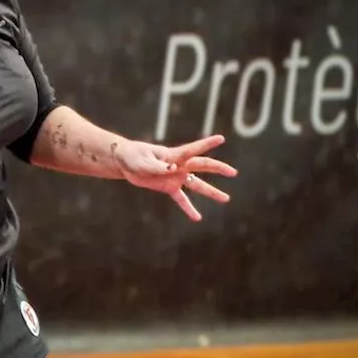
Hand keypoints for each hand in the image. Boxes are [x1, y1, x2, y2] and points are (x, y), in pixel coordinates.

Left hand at [114, 134, 237, 221]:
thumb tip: (173, 168)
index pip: (193, 149)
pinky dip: (188, 208)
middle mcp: (179, 165)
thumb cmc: (133, 156)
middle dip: (217, 168)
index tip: (221, 138)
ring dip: (211, 192)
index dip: (206, 144)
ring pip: (197, 185)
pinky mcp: (168, 187)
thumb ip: (158, 166)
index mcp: (173, 155)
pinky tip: (197, 218)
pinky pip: (181, 199)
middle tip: (233, 172)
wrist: (124, 162)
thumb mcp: (143, 161)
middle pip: (201, 166)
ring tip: (226, 199)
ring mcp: (175, 176)